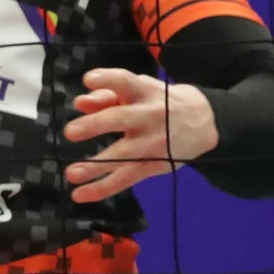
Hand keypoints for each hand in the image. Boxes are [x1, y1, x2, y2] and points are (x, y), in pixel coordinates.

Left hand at [63, 67, 215, 203]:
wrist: (203, 122)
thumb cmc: (159, 102)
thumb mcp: (139, 91)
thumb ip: (108, 96)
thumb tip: (80, 103)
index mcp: (145, 91)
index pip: (126, 82)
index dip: (108, 79)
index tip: (88, 80)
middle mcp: (150, 115)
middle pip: (122, 119)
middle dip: (96, 125)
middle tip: (70, 132)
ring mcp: (153, 143)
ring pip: (123, 155)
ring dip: (96, 166)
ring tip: (71, 173)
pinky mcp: (153, 165)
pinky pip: (126, 178)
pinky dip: (103, 188)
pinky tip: (80, 194)